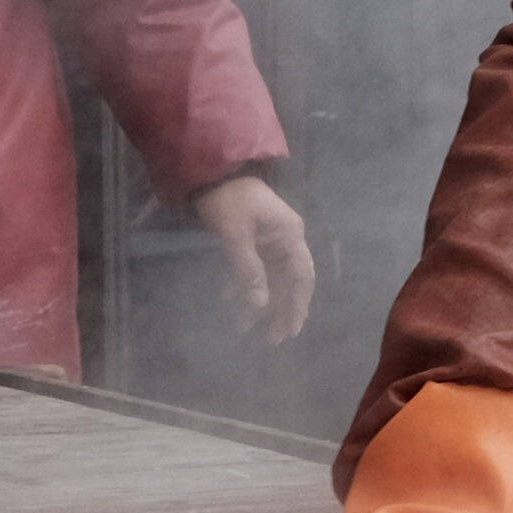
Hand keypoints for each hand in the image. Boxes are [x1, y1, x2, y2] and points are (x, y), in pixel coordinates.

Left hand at [187, 171, 314, 344]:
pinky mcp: (251, 241)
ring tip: (243, 329)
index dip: (299, 305)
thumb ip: (248, 270)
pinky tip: (229, 303)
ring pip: (268, 280)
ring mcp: (268, 241)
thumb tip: (260, 304)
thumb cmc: (228, 200)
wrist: (209, 172)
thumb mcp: (236, 235)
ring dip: (256, 303)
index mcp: (289, 236)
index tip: (292, 330)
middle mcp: (284, 241)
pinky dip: (241, 286)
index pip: (302, 277)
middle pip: (287, 283)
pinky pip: (251, 270)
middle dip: (279, 311)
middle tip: (271, 339)